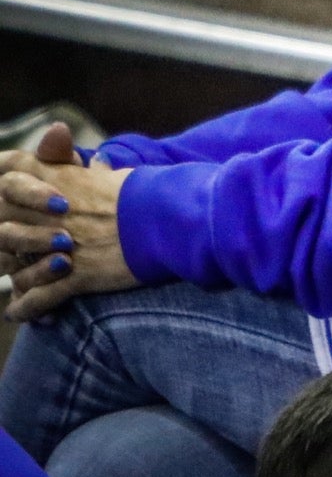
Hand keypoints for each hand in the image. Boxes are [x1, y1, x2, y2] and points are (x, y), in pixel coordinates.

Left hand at [0, 136, 135, 320]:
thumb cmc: (149, 193)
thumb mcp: (117, 175)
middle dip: (6, 237)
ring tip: (20, 283)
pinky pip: (37, 298)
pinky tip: (19, 311)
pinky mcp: (75, 276)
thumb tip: (97, 165)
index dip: (6, 178)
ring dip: (19, 276)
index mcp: (61, 179)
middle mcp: (51, 212)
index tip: (5, 189)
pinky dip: (26, 308)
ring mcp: (60, 247)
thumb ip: (96, 173)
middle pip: (3, 224)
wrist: (169, 217)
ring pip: (15, 267)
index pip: (13, 170)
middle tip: (12, 248)